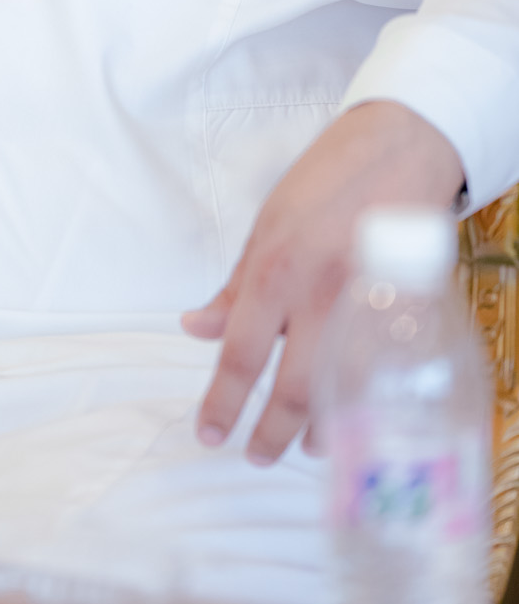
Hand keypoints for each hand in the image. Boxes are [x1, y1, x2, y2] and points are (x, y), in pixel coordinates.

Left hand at [181, 101, 462, 464]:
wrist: (400, 148)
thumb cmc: (325, 183)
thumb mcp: (266, 226)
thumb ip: (236, 287)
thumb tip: (196, 328)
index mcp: (275, 271)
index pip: (240, 355)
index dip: (222, 402)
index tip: (209, 434)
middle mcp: (319, 295)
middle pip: (292, 388)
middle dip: (270, 434)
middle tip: (256, 455)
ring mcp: (368, 306)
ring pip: (341, 390)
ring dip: (319, 427)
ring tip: (304, 444)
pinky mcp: (406, 311)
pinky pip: (381, 372)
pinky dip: (364, 400)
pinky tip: (353, 415)